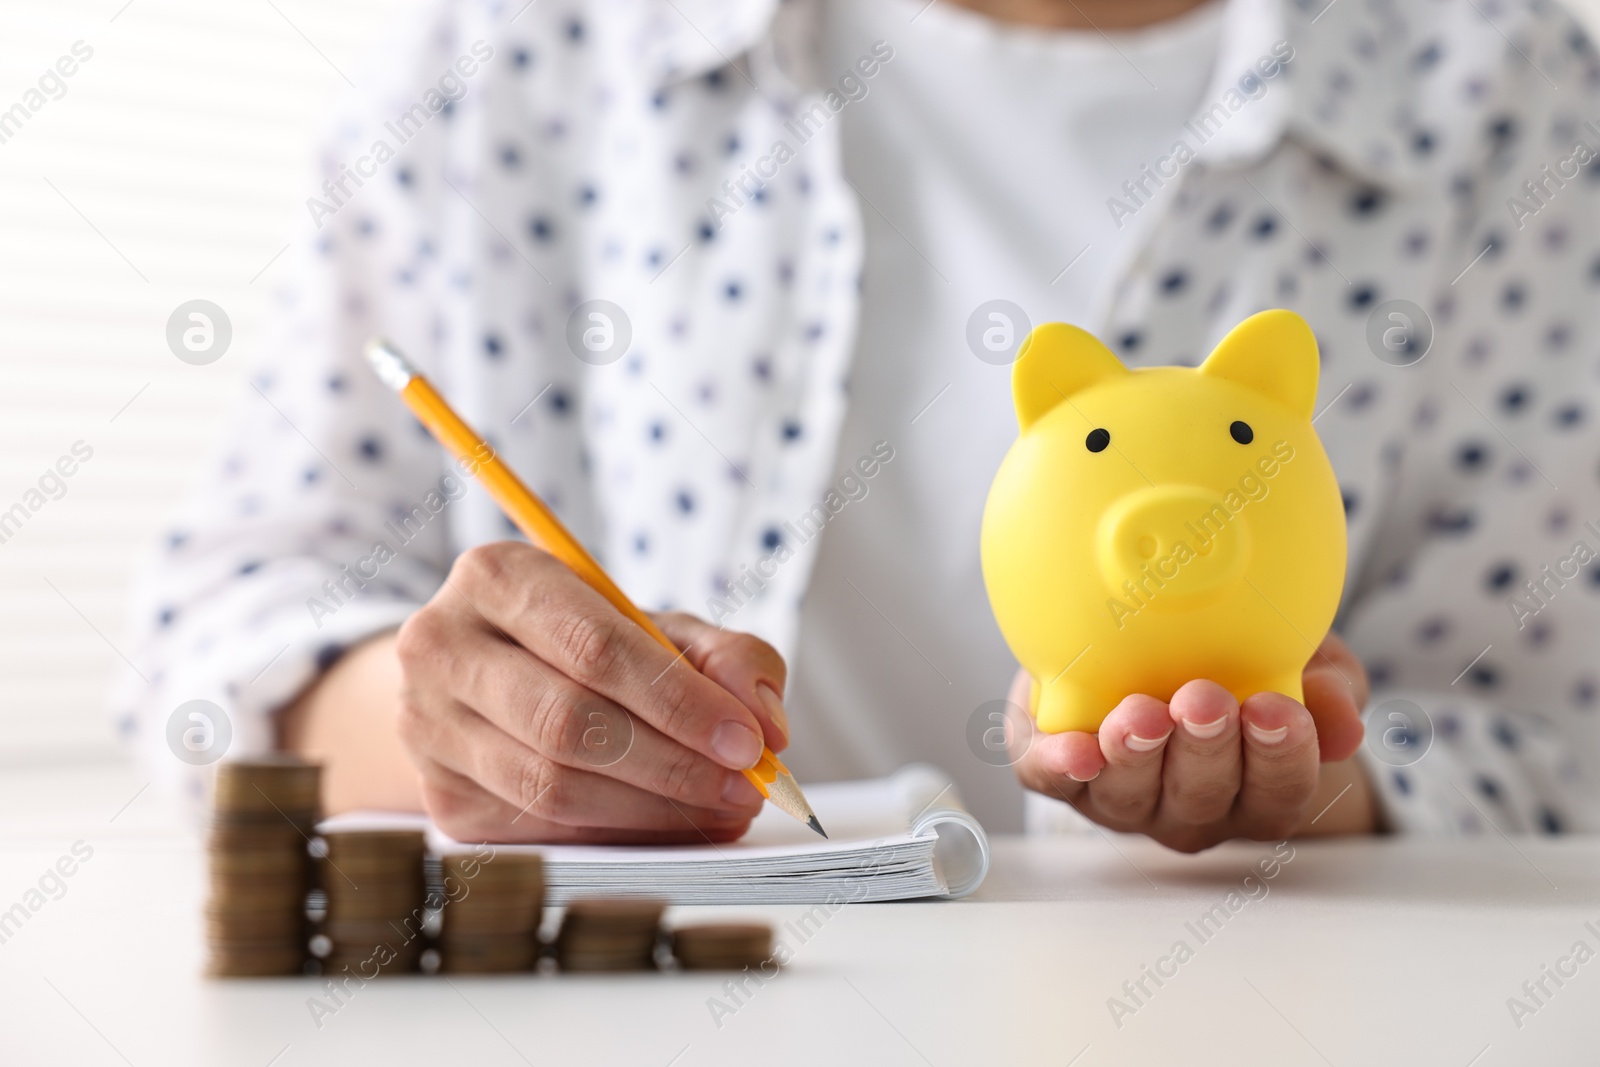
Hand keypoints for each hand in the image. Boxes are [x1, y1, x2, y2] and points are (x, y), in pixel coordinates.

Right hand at [393, 542, 789, 843]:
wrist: (482, 679)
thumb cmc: (584, 645)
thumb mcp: (657, 626)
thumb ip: (726, 657)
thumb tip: (767, 722)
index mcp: (497, 576)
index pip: (593, 646)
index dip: (679, 700)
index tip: (748, 741)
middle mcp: (442, 647)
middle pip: (568, 722)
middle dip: (673, 763)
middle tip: (744, 787)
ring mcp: (428, 728)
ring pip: (551, 786)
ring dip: (651, 809)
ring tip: (720, 810)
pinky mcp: (441, 800)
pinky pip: (540, 831)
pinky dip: (618, 835)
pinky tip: (669, 826)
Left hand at [1012, 633, 1374, 851]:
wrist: (1142, 643)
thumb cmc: (1237, 661)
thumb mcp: (1301, 659)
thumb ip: (1328, 687)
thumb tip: (1345, 723)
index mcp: (1254, 791)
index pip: (1277, 793)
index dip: (1280, 758)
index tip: (1275, 707)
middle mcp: (1189, 809)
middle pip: (1201, 799)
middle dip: (1204, 750)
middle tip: (1203, 701)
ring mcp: (1121, 798)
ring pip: (1128, 796)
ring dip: (1135, 758)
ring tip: (1140, 715)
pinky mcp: (1056, 770)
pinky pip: (1052, 780)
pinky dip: (1059, 768)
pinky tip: (1072, 750)